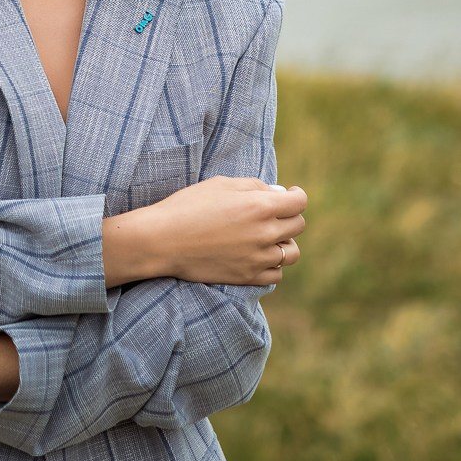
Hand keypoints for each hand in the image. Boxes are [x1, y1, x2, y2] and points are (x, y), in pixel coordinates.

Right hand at [115, 177, 306, 286]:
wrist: (162, 240)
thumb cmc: (188, 206)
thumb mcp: (220, 184)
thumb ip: (253, 186)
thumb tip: (277, 193)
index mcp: (259, 205)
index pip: (299, 202)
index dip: (297, 195)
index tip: (291, 194)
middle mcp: (264, 232)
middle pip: (297, 225)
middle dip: (289, 216)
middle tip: (273, 214)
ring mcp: (258, 258)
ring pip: (292, 253)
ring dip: (284, 243)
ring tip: (268, 237)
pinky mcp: (248, 277)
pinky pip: (276, 274)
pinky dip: (272, 265)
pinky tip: (258, 255)